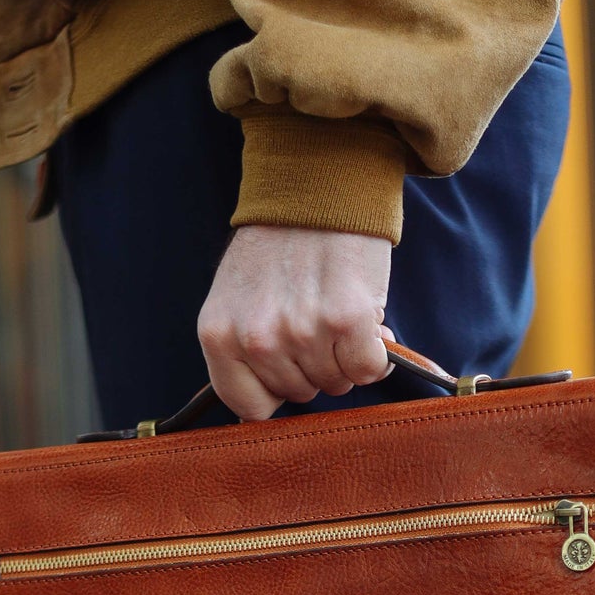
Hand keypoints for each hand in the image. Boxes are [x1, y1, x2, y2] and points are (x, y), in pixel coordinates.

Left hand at [198, 225, 393, 420]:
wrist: (317, 188)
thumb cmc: (280, 244)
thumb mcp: (239, 297)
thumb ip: (248, 348)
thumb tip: (284, 398)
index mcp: (220, 336)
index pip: (249, 407)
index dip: (277, 392)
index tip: (290, 371)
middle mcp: (256, 339)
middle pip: (299, 394)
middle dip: (315, 366)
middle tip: (318, 322)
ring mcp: (301, 332)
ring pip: (335, 383)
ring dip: (345, 357)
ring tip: (338, 312)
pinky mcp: (346, 321)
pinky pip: (367, 369)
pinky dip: (375, 354)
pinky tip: (367, 324)